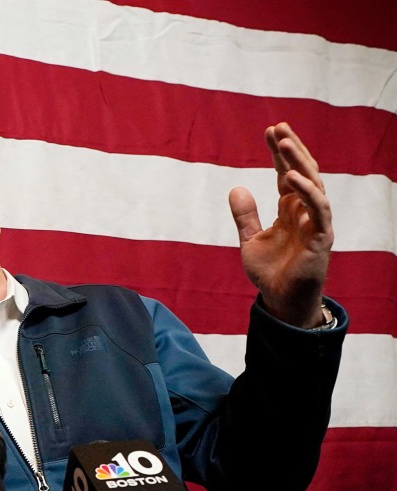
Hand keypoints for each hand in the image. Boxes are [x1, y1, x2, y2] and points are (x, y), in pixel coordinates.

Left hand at [229, 122, 332, 327]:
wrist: (281, 299)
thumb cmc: (270, 271)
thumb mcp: (249, 239)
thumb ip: (245, 215)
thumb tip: (236, 187)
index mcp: (290, 208)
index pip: (286, 172)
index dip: (279, 152)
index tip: (269, 130)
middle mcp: (305, 210)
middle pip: (302, 171)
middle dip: (291, 148)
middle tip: (278, 126)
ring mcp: (315, 221)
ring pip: (312, 183)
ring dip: (299, 162)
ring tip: (284, 143)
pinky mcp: (321, 236)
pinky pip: (316, 208)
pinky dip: (305, 191)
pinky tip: (290, 177)